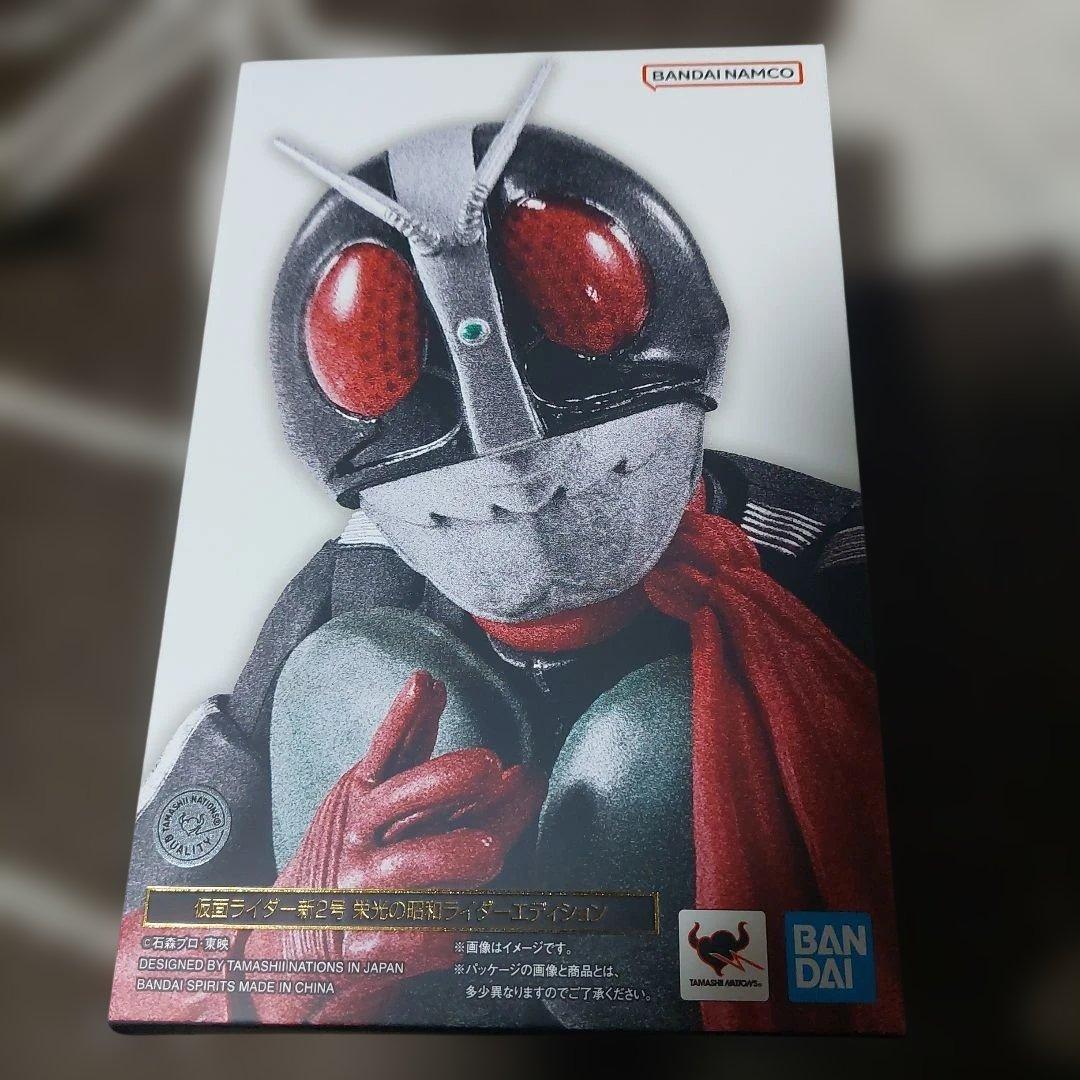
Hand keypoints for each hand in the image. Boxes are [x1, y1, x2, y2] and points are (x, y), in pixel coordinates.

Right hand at [244, 670, 545, 1022]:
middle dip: (442, 780)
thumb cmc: (354, 853)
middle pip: (398, 799)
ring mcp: (357, 888)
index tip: (427, 683)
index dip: (405, 717)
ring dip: (449, 856)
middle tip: (491, 764)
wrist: (293, 937)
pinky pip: (398, 937)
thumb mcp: (372, 794)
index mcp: (363, 796)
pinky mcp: (358, 944)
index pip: (387, 749)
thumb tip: (434, 687)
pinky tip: (456, 935)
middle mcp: (358, 836)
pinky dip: (430, 936)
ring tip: (492, 852)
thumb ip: (410, 748)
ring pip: (404, 868)